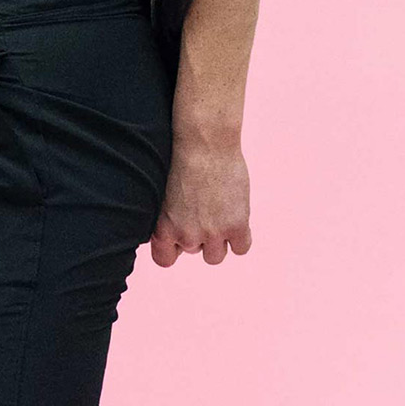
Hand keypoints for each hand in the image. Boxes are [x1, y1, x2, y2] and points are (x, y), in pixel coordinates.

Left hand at [151, 137, 251, 266]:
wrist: (204, 145)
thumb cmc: (181, 163)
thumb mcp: (162, 198)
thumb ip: (168, 221)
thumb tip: (176, 238)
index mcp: (163, 231)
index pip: (164, 260)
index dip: (175, 247)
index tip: (181, 233)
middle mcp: (186, 236)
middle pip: (194, 251)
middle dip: (200, 234)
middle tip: (205, 208)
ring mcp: (212, 233)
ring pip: (216, 256)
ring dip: (219, 240)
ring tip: (220, 214)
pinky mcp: (236, 225)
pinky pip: (242, 248)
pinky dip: (241, 237)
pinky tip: (238, 220)